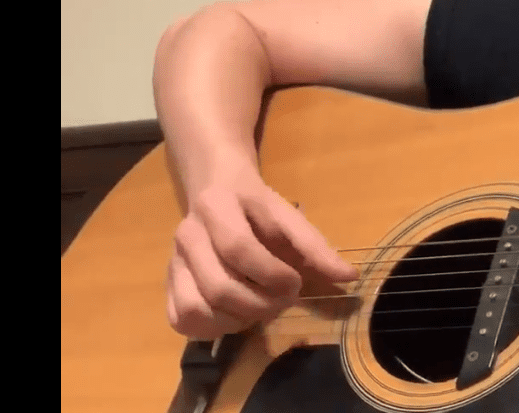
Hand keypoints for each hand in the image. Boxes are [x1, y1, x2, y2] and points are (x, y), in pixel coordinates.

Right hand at [166, 155, 358, 339]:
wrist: (217, 190)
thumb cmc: (257, 207)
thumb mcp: (288, 216)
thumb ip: (315, 246)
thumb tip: (349, 276)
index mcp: (217, 206)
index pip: (238, 248)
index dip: (272, 275)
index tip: (296, 283)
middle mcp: (187, 233)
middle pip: (219, 286)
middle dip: (261, 304)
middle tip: (283, 301)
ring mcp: (174, 261)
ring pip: (198, 309)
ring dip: (238, 320)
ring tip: (260, 308)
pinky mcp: (169, 284)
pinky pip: (182, 320)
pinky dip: (212, 328)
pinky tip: (235, 315)